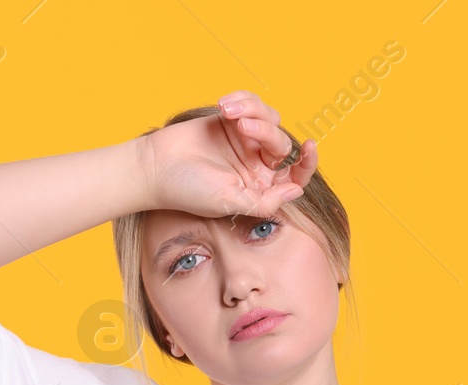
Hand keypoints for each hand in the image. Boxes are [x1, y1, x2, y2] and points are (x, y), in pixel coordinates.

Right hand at [137, 90, 318, 218]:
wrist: (156, 166)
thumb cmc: (190, 190)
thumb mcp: (231, 202)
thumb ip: (265, 201)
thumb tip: (296, 191)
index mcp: (260, 188)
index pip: (294, 176)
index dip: (308, 162)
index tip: (311, 146)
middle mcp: (256, 165)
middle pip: (281, 143)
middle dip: (266, 131)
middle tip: (241, 126)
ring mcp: (244, 141)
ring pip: (269, 118)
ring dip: (253, 110)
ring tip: (228, 111)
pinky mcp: (230, 120)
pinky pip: (250, 103)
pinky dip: (242, 99)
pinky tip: (224, 105)